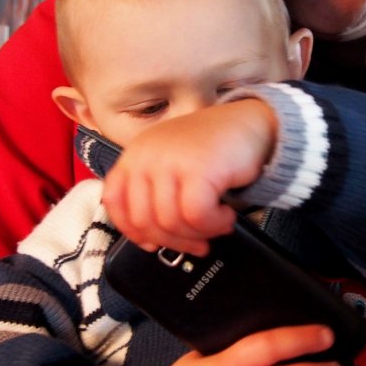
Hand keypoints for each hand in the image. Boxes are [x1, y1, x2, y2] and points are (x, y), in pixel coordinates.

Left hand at [102, 99, 277, 254]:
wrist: (251, 122)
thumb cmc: (214, 149)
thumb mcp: (172, 165)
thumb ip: (155, 195)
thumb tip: (149, 241)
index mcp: (135, 154)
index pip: (114, 201)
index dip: (133, 230)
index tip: (153, 243)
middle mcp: (147, 156)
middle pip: (144, 220)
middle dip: (173, 241)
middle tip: (197, 243)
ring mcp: (170, 161)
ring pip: (170, 222)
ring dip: (198, 233)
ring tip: (216, 225)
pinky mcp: (197, 169)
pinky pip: (196, 216)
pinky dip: (214, 225)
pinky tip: (225, 216)